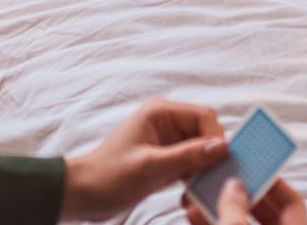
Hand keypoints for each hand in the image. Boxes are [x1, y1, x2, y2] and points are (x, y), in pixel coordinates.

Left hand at [62, 100, 227, 221]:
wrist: (83, 194)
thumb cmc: (108, 176)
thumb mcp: (150, 167)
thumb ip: (187, 156)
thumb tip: (222, 147)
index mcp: (160, 112)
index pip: (204, 116)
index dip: (215, 138)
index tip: (219, 163)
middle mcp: (166, 122)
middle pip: (205, 133)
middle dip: (211, 155)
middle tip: (209, 180)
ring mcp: (167, 141)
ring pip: (201, 150)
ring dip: (202, 169)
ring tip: (196, 189)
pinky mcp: (166, 159)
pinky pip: (191, 164)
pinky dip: (193, 177)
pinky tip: (187, 193)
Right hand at [184, 178, 306, 224]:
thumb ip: (235, 205)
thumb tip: (235, 185)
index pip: (294, 204)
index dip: (274, 183)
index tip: (254, 168)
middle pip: (266, 213)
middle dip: (241, 193)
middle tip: (225, 176)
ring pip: (242, 224)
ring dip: (221, 208)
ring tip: (202, 193)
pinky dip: (213, 223)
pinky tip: (194, 214)